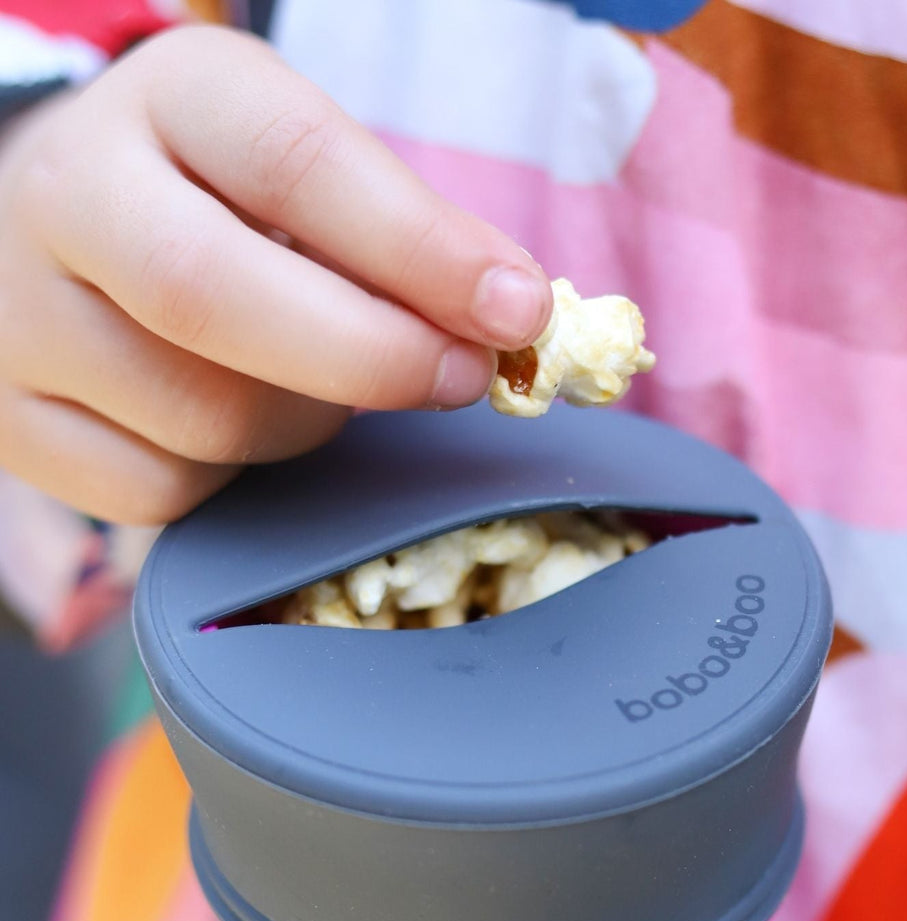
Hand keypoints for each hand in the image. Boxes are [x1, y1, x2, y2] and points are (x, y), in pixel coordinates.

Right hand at [0, 24, 550, 523]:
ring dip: (306, 426)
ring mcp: (23, 315)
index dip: (418, 249)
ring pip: (199, 416)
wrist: (74, 235)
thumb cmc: (233, 209)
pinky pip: (161, 493)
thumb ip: (408, 237)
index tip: (516, 309)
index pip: (294, 164)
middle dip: (366, 359)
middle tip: (460, 380)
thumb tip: (512, 313)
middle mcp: (66, 191)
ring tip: (328, 389)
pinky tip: (245, 424)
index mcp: (167, 100)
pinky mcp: (13, 421)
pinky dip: (235, 481)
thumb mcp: (316, 181)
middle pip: (209, 295)